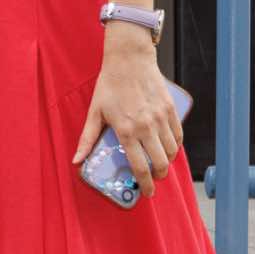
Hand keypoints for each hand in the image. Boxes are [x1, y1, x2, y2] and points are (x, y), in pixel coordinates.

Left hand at [70, 21, 182, 199]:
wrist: (129, 60)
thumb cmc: (109, 85)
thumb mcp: (94, 112)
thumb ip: (87, 139)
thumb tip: (76, 161)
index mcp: (126, 131)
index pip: (140, 168)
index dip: (145, 185)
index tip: (146, 193)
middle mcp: (146, 127)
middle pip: (160, 164)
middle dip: (158, 177)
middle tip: (153, 180)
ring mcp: (161, 118)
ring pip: (171, 152)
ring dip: (167, 162)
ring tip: (159, 164)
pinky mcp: (170, 110)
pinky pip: (178, 136)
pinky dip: (175, 147)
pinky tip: (168, 149)